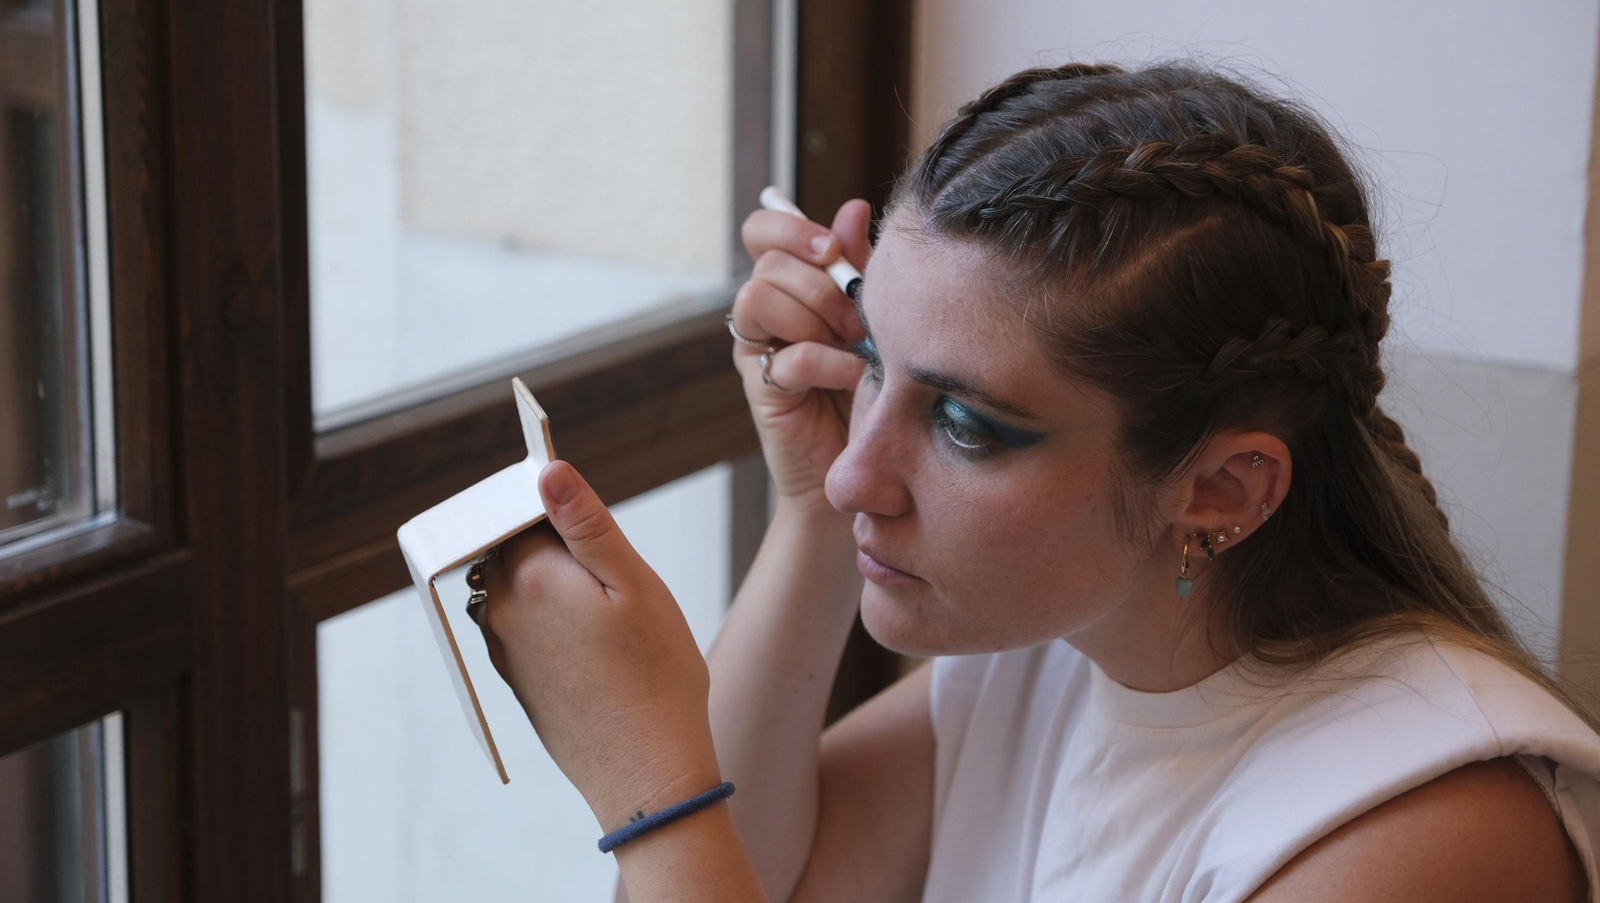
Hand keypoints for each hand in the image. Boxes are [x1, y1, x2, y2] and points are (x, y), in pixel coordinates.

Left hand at [473, 458, 720, 824]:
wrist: (645, 772)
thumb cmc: (655, 677)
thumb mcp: (634, 585)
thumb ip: (586, 523)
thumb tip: (548, 472)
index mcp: (532, 577)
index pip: (526, 510)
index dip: (558, 505)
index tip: (591, 520)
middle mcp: (504, 610)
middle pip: (512, 547)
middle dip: (548, 541)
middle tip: (605, 566)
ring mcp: (505, 649)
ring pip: (514, 586)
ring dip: (547, 580)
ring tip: (601, 604)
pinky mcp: (516, 680)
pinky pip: (520, 625)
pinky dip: (547, 617)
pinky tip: (590, 638)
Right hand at [731, 198, 873, 516]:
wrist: (867, 453)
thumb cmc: (872, 377)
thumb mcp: (873, 311)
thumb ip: (857, 264)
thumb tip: (852, 208)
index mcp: (786, 282)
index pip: (761, 231)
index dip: (791, 229)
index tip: (830, 252)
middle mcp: (763, 311)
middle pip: (767, 264)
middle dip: (820, 285)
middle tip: (858, 319)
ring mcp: (757, 350)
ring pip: (759, 299)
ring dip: (816, 318)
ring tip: (854, 344)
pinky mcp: (763, 390)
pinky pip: (789, 357)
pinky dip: (830, 362)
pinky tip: (856, 375)